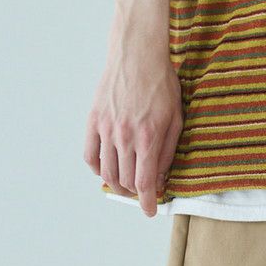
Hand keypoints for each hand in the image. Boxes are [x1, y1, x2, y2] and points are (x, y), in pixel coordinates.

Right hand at [84, 48, 183, 217]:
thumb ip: (167, 152)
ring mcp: (106, 129)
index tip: (150, 211)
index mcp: (148, 138)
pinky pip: (89, 155)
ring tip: (126, 184)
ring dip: (117, 184)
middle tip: (142, 192)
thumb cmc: (161, 85)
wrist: (137, 54)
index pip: (144, 184)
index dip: (148, 203)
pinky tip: (107, 169)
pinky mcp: (94, 120)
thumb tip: (159, 178)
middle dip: (135, 193)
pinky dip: (97, 169)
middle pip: (125, 181)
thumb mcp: (175, 120)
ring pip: (107, 172)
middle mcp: (124, 137)